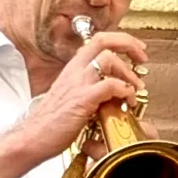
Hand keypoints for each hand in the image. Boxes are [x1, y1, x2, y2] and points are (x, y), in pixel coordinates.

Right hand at [20, 29, 147, 157]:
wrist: (34, 137)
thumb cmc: (53, 123)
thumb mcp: (72, 97)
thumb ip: (90, 88)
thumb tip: (111, 90)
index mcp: (73, 68)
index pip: (98, 40)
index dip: (121, 40)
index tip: (137, 49)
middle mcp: (75, 70)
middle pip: (104, 41)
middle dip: (129, 45)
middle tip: (142, 58)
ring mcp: (78, 83)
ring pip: (108, 60)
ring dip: (128, 73)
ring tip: (135, 90)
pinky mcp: (82, 99)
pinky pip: (110, 85)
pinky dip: (124, 91)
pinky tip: (128, 102)